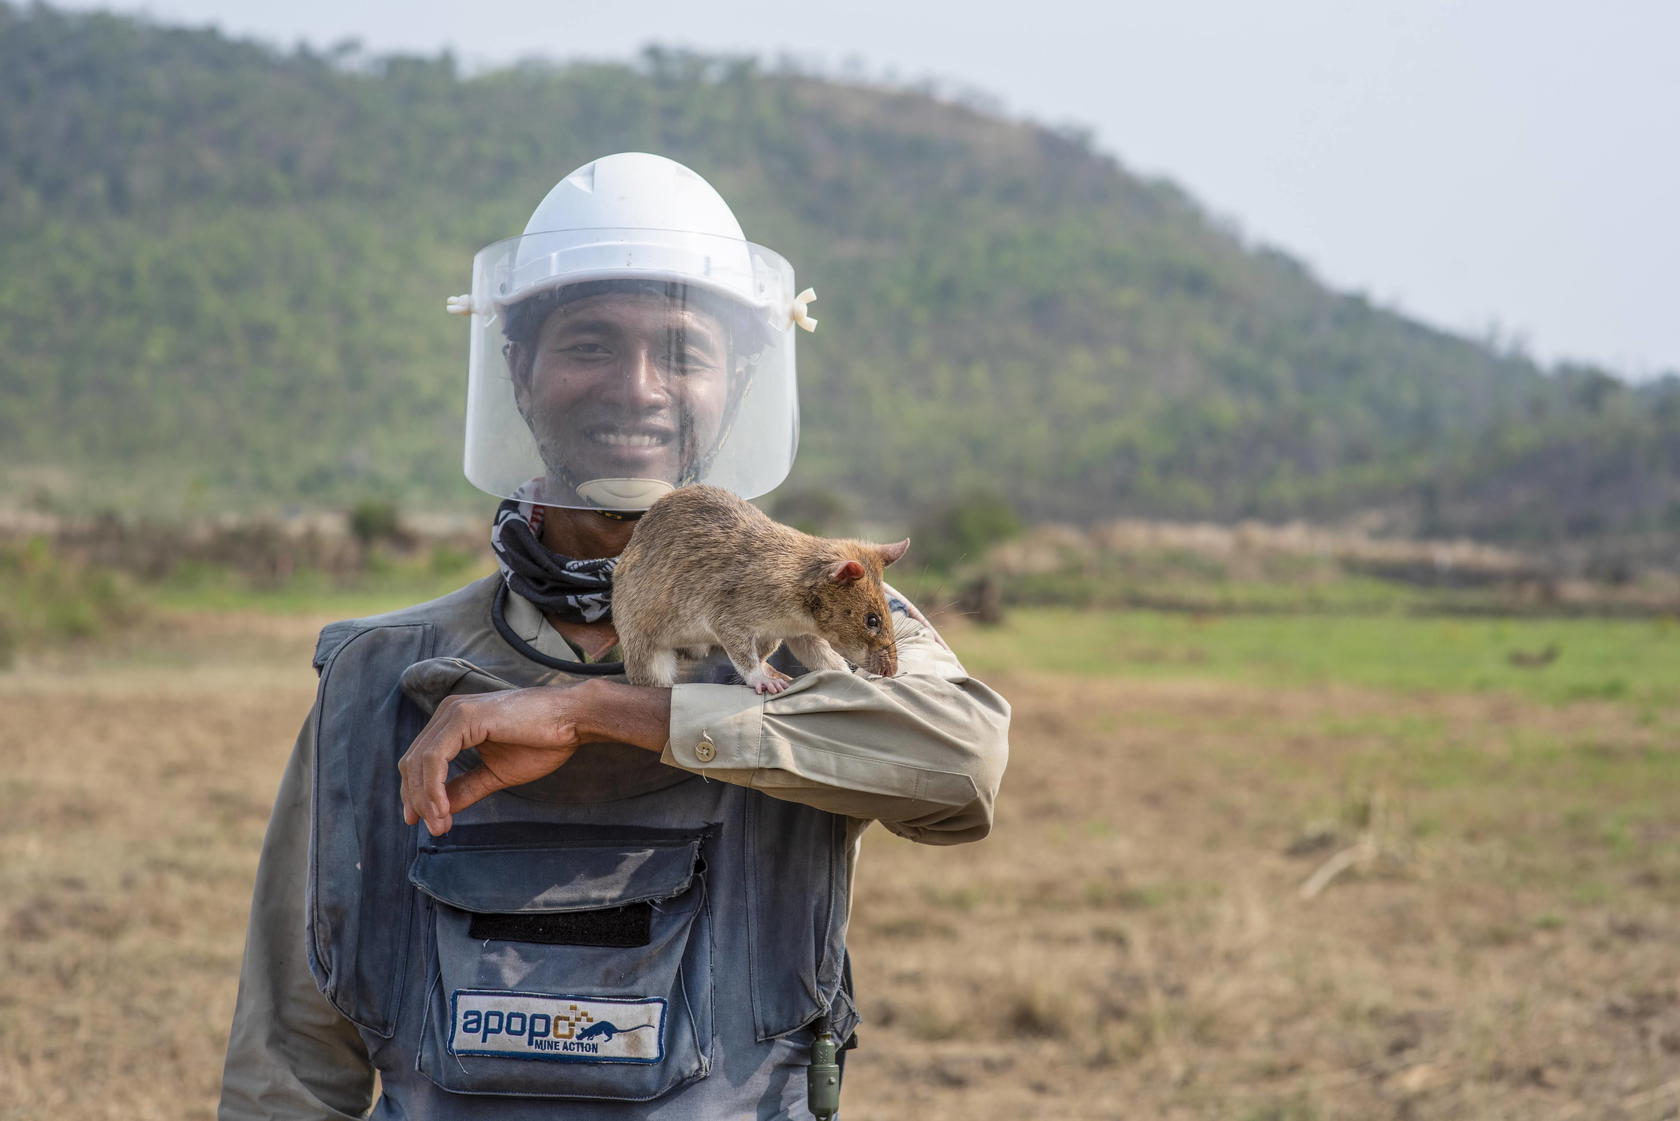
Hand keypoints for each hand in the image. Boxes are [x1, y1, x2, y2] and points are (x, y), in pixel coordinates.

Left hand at [398, 679, 673, 834]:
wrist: (573, 719)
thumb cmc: (543, 740)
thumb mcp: (497, 773)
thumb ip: (466, 787)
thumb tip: (439, 810)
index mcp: (453, 721)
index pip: (420, 760)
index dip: (417, 793)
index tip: (424, 822)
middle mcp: (447, 712)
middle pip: (413, 762)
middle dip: (417, 800)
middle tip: (433, 829)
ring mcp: (454, 712)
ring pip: (420, 762)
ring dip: (425, 799)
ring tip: (439, 825)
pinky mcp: (464, 718)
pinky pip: (435, 758)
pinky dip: (434, 787)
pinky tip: (444, 809)